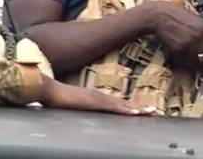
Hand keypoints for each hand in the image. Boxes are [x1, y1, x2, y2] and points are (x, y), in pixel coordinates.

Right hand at [39, 77, 156, 114]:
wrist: (48, 89)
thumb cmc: (55, 97)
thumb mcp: (71, 105)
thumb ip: (78, 107)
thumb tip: (82, 111)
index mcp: (95, 98)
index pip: (116, 104)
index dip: (130, 108)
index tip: (142, 111)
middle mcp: (99, 97)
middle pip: (123, 104)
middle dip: (139, 108)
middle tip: (154, 112)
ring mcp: (98, 99)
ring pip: (122, 105)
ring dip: (137, 109)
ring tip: (150, 112)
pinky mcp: (94, 102)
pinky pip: (113, 108)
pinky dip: (125, 110)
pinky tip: (135, 113)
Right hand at [140, 1, 202, 69]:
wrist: (158, 15)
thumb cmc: (175, 13)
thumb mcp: (195, 18)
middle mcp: (200, 38)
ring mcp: (189, 45)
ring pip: (196, 61)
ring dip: (193, 62)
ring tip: (187, 57)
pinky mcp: (178, 51)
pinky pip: (184, 63)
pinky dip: (181, 62)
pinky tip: (177, 54)